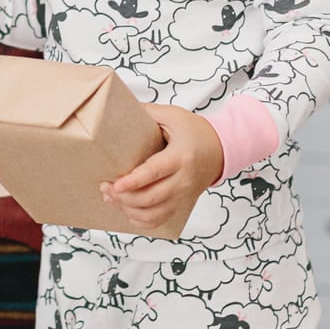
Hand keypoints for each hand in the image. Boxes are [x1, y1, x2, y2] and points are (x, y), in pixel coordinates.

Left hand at [101, 104, 224, 232]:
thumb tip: (120, 107)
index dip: (133, 181)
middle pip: (151, 197)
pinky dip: (143, 221)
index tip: (115, 185)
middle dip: (124, 198)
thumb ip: (149, 112)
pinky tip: (128, 212)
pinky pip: (162, 220)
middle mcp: (183, 180)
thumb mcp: (174, 115)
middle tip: (106, 188)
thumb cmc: (197, 131)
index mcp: (180, 157)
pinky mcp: (182, 203)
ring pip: (155, 213)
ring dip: (130, 210)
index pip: (154, 173)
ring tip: (111, 199)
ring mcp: (184, 195)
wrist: (223, 149)